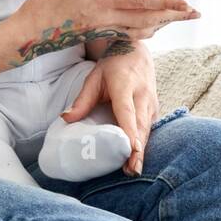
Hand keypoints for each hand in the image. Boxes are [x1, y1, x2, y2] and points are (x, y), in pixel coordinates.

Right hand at [13, 0, 198, 49]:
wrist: (31, 33)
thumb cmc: (47, 2)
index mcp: (100, 2)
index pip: (140, 3)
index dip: (166, 3)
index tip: (186, 2)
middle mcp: (107, 19)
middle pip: (149, 19)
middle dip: (174, 15)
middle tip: (197, 13)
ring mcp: (106, 30)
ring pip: (143, 29)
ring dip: (165, 22)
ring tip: (183, 16)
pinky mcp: (102, 36)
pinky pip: (132, 33)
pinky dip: (149, 27)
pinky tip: (157, 22)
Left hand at [61, 42, 156, 175]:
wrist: (135, 51)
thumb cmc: (112, 66)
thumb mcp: (94, 78)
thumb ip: (82, 100)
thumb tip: (66, 119)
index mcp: (125, 86)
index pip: (127, 111)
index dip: (129, 131)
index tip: (130, 149)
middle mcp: (142, 95)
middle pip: (141, 126)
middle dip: (137, 149)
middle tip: (132, 170)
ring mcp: (151, 102)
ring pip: (147, 129)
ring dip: (142, 150)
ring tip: (133, 169)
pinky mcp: (155, 108)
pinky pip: (149, 128)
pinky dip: (143, 143)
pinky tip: (136, 158)